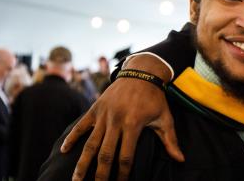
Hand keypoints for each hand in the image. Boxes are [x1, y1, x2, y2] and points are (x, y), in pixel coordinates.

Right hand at [61, 55, 183, 180]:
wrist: (141, 73)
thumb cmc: (155, 98)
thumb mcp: (165, 118)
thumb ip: (170, 140)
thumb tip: (180, 159)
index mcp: (133, 124)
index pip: (126, 156)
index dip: (124, 173)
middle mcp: (115, 121)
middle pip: (105, 154)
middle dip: (101, 174)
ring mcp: (103, 115)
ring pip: (90, 144)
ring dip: (82, 163)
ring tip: (76, 180)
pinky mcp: (95, 109)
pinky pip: (80, 126)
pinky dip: (71, 138)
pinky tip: (64, 151)